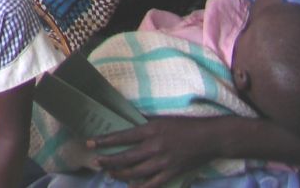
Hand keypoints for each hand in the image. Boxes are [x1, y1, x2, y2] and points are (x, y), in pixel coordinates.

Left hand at [90, 117, 217, 187]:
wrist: (208, 138)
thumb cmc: (185, 125)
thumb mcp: (162, 119)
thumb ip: (145, 124)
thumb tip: (129, 126)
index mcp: (151, 130)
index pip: (123, 136)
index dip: (105, 141)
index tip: (91, 143)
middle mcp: (154, 146)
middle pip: (126, 156)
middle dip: (109, 160)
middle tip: (96, 162)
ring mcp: (163, 162)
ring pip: (136, 172)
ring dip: (120, 173)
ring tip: (109, 173)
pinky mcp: (172, 173)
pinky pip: (153, 183)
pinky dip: (140, 187)